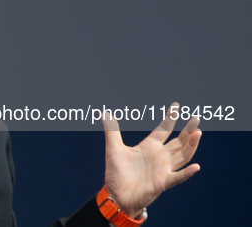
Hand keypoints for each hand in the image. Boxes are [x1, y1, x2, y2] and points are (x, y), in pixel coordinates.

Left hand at [102, 102, 201, 217]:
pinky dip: (187, 173)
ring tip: (198, 133)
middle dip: (188, 130)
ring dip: (191, 145)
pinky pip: (177, 177)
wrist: (116, 195)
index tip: (175, 105)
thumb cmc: (117, 173)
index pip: (163, 129)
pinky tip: (195, 167)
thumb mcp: (113, 149)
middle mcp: (160, 156)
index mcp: (149, 146)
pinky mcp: (162, 183)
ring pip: (182, 156)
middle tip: (196, 118)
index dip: (170, 118)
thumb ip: (111, 131)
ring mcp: (163, 169)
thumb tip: (104, 112)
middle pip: (178, 141)